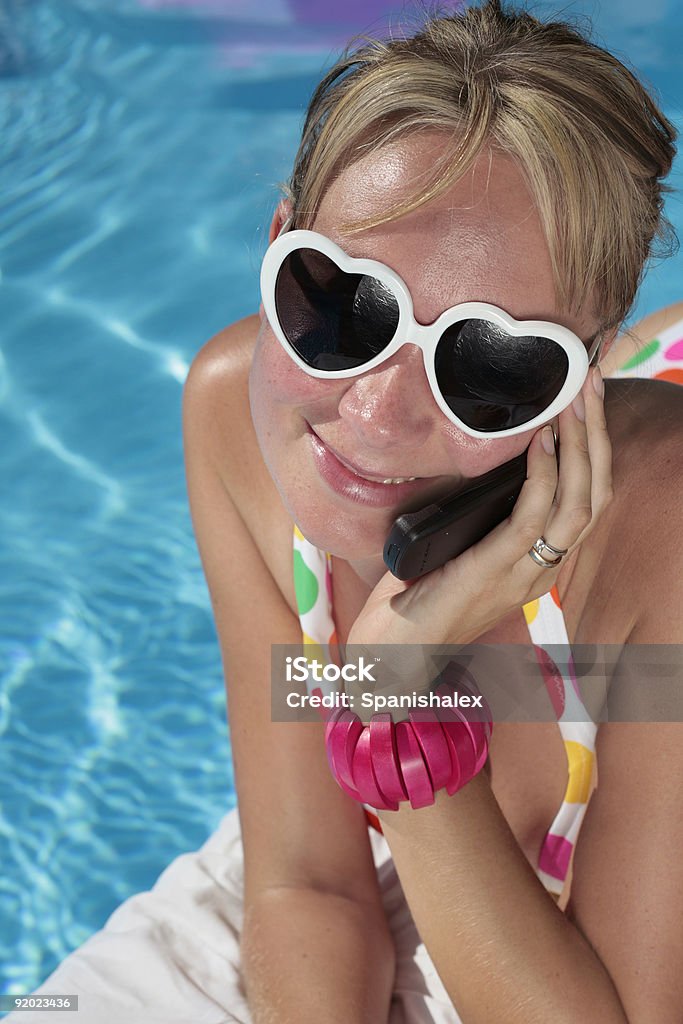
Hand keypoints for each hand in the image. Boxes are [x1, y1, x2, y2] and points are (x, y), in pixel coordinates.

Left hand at [346, 367, 611, 648]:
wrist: (390, 656)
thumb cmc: (416, 599)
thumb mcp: (457, 549)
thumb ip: (480, 517)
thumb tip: (481, 463)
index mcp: (537, 566)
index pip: (586, 504)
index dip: (595, 454)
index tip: (587, 405)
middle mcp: (540, 573)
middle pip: (594, 499)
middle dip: (597, 439)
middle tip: (590, 387)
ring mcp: (520, 577)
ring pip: (576, 506)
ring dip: (580, 449)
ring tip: (574, 404)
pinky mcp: (490, 573)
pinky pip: (530, 520)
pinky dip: (542, 477)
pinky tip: (541, 444)